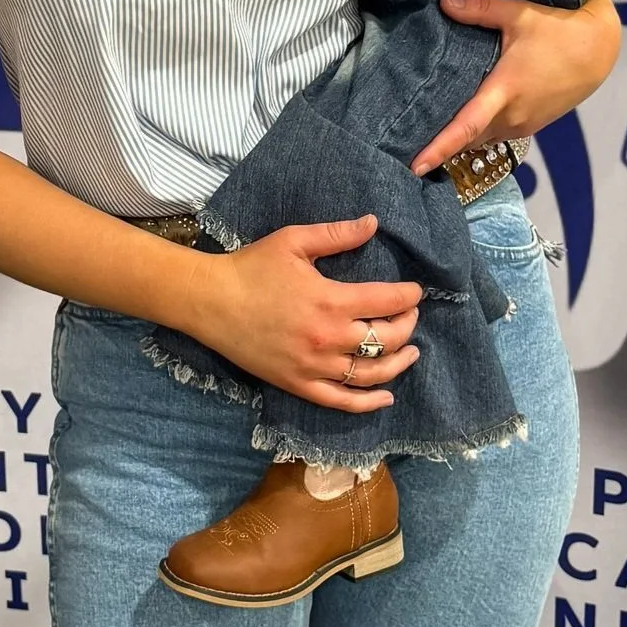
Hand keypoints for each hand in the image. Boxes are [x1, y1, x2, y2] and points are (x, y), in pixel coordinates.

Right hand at [191, 216, 421, 412]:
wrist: (210, 302)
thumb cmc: (251, 267)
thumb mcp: (294, 241)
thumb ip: (337, 234)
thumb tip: (374, 223)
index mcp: (330, 301)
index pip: (386, 302)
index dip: (408, 296)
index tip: (415, 291)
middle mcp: (328, 338)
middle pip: (386, 339)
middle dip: (407, 326)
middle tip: (410, 314)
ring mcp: (314, 366)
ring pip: (371, 374)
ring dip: (399, 364)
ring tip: (412, 352)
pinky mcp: (298, 384)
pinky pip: (341, 401)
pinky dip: (368, 403)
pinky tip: (387, 397)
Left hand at [411, 0, 622, 174]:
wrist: (599, 48)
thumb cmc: (559, 28)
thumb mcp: (519, 13)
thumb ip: (479, 9)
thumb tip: (444, 3)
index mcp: (504, 91)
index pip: (465, 127)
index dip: (438, 148)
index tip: (415, 166)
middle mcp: (513, 116)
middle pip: (468, 139)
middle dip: (440, 146)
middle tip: (407, 143)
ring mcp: (525, 124)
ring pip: (483, 139)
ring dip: (461, 138)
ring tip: (431, 132)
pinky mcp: (534, 125)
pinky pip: (497, 136)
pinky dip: (479, 133)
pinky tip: (467, 120)